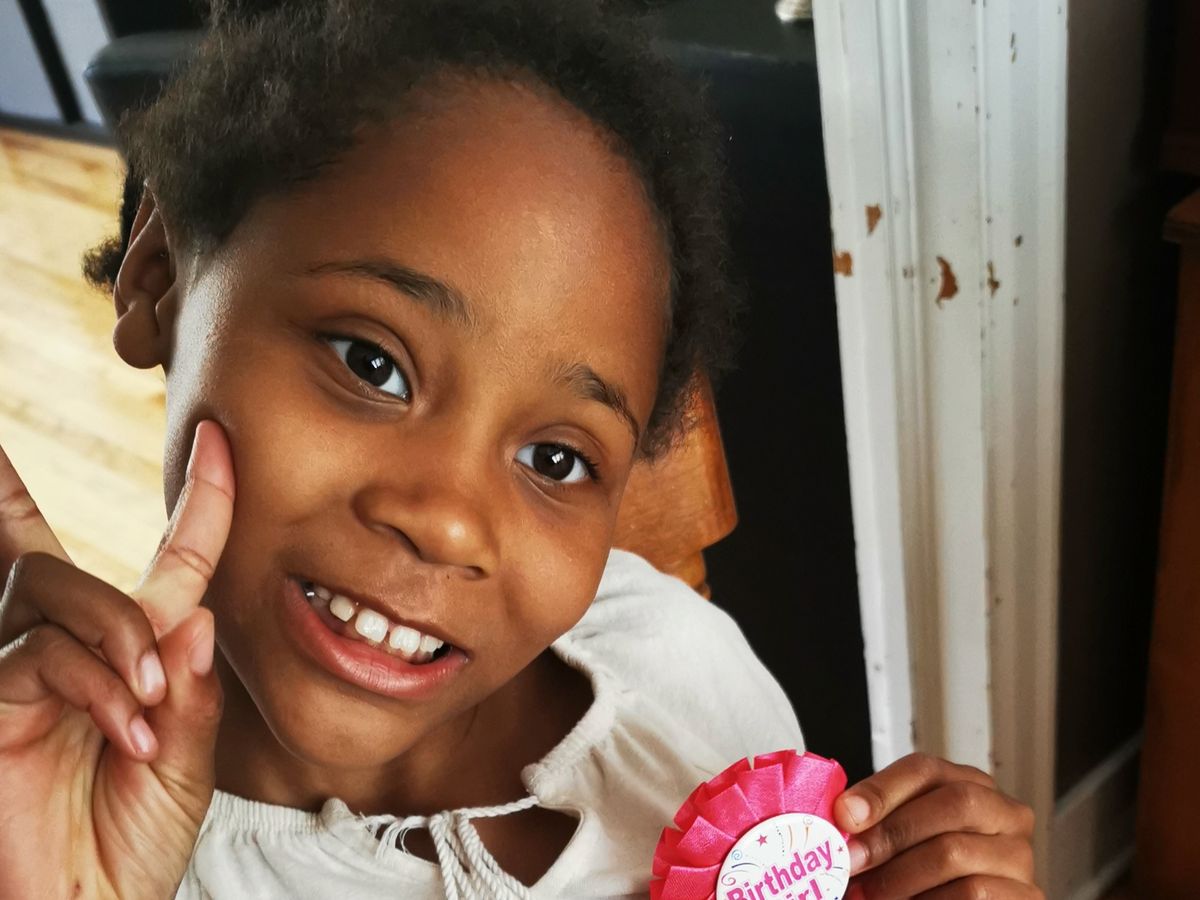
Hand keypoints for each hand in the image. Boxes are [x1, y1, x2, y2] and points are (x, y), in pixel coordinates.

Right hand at [0, 420, 234, 899]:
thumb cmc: (134, 843)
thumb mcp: (188, 759)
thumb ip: (193, 687)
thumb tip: (196, 614)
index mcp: (136, 656)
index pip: (172, 561)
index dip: (202, 501)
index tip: (220, 436)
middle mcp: (72, 654)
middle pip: (53, 556)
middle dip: (22, 503)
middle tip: (35, 494)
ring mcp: (23, 678)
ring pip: (52, 587)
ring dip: (117, 633)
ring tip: (149, 697)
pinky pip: (39, 654)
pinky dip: (96, 682)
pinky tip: (128, 727)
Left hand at [835, 752, 1039, 899]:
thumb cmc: (923, 874)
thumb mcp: (900, 840)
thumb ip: (877, 822)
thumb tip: (840, 816)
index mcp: (969, 785)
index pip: (926, 769)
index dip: (882, 789)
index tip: (844, 814)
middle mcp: (1003, 813)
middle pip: (952, 803)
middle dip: (891, 833)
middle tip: (852, 860)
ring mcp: (1018, 856)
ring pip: (956, 853)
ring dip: (900, 877)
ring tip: (868, 893)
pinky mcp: (1027, 896)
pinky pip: (974, 895)